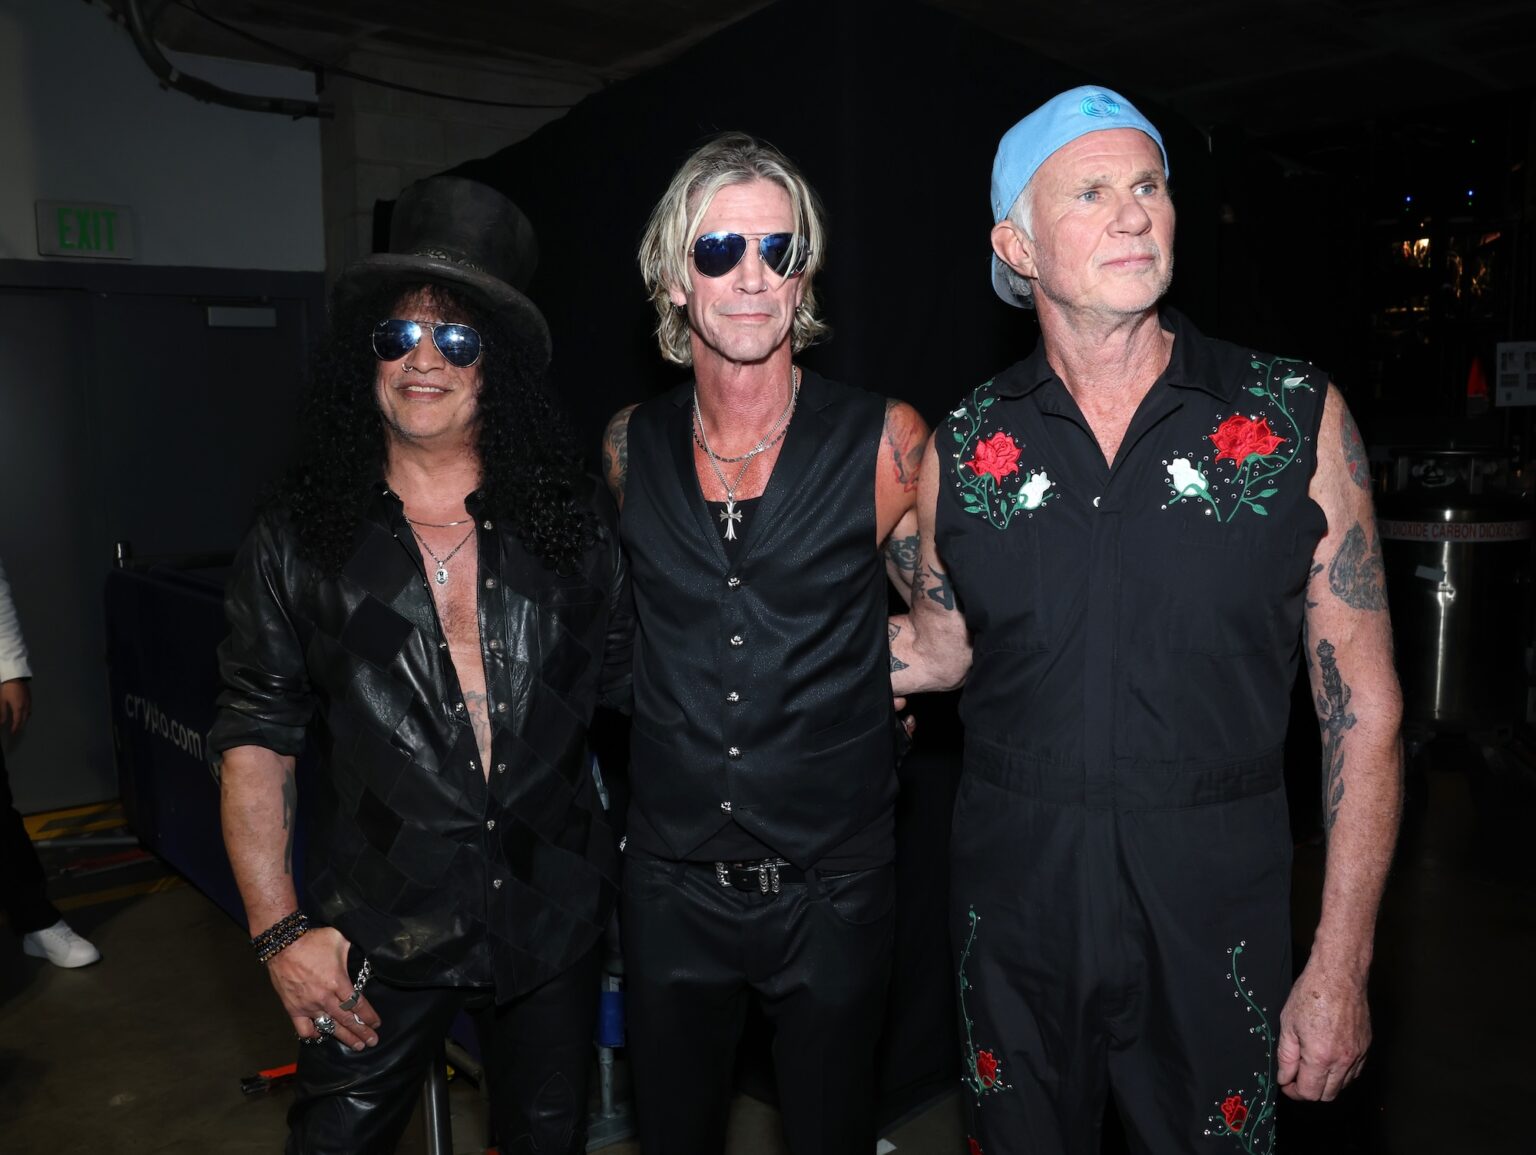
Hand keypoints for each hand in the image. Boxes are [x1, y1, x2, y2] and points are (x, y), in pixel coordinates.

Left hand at [0, 679, 30, 736]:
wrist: (15, 677)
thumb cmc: (7, 689)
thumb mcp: (2, 701)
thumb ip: (2, 713)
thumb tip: (2, 723)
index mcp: (19, 708)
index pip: (18, 721)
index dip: (15, 728)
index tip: (13, 733)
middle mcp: (26, 706)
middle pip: (24, 718)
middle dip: (21, 725)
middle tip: (17, 730)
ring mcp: (29, 701)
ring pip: (28, 713)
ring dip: (24, 719)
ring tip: (20, 723)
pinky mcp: (29, 697)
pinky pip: (29, 708)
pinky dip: (26, 713)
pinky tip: (23, 712)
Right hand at [265, 927, 380, 1050]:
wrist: (283, 945)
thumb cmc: (312, 941)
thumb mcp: (339, 939)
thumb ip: (354, 948)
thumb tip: (368, 947)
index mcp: (338, 981)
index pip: (357, 1004)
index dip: (368, 1016)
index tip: (376, 1024)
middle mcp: (325, 998)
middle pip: (347, 1019)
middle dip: (361, 1032)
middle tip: (372, 1041)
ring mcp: (308, 1006)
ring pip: (329, 1027)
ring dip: (344, 1037)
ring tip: (356, 1046)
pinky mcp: (293, 1009)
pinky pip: (304, 1029)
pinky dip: (314, 1034)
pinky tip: (321, 1036)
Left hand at [1276, 958, 1370, 1100]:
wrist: (1339, 975)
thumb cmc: (1312, 994)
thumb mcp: (1288, 1024)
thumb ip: (1286, 1056)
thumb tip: (1285, 1078)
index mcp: (1320, 1057)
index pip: (1309, 1092)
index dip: (1294, 1091)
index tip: (1286, 1083)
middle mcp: (1343, 1061)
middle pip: (1327, 1095)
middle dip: (1309, 1090)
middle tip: (1295, 1076)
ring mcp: (1358, 1055)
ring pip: (1343, 1086)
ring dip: (1325, 1083)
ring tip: (1310, 1065)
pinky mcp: (1366, 1047)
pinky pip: (1354, 1072)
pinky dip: (1340, 1073)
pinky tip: (1327, 1058)